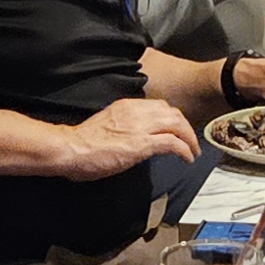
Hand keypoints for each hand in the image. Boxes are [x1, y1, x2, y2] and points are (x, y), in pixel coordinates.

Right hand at [62, 94, 199, 176]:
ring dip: (189, 138)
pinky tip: (187, 158)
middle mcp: (137, 112)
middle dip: (186, 127)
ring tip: (193, 150)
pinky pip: (173, 143)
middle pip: (173, 113)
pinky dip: (184, 150)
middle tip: (191, 141)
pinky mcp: (141, 144)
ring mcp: (140, 127)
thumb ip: (124, 127)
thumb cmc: (82, 143)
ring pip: (177, 125)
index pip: (159, 106)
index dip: (173, 118)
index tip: (177, 129)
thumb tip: (134, 137)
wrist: (70, 149)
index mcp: (127, 106)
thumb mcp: (108, 126)